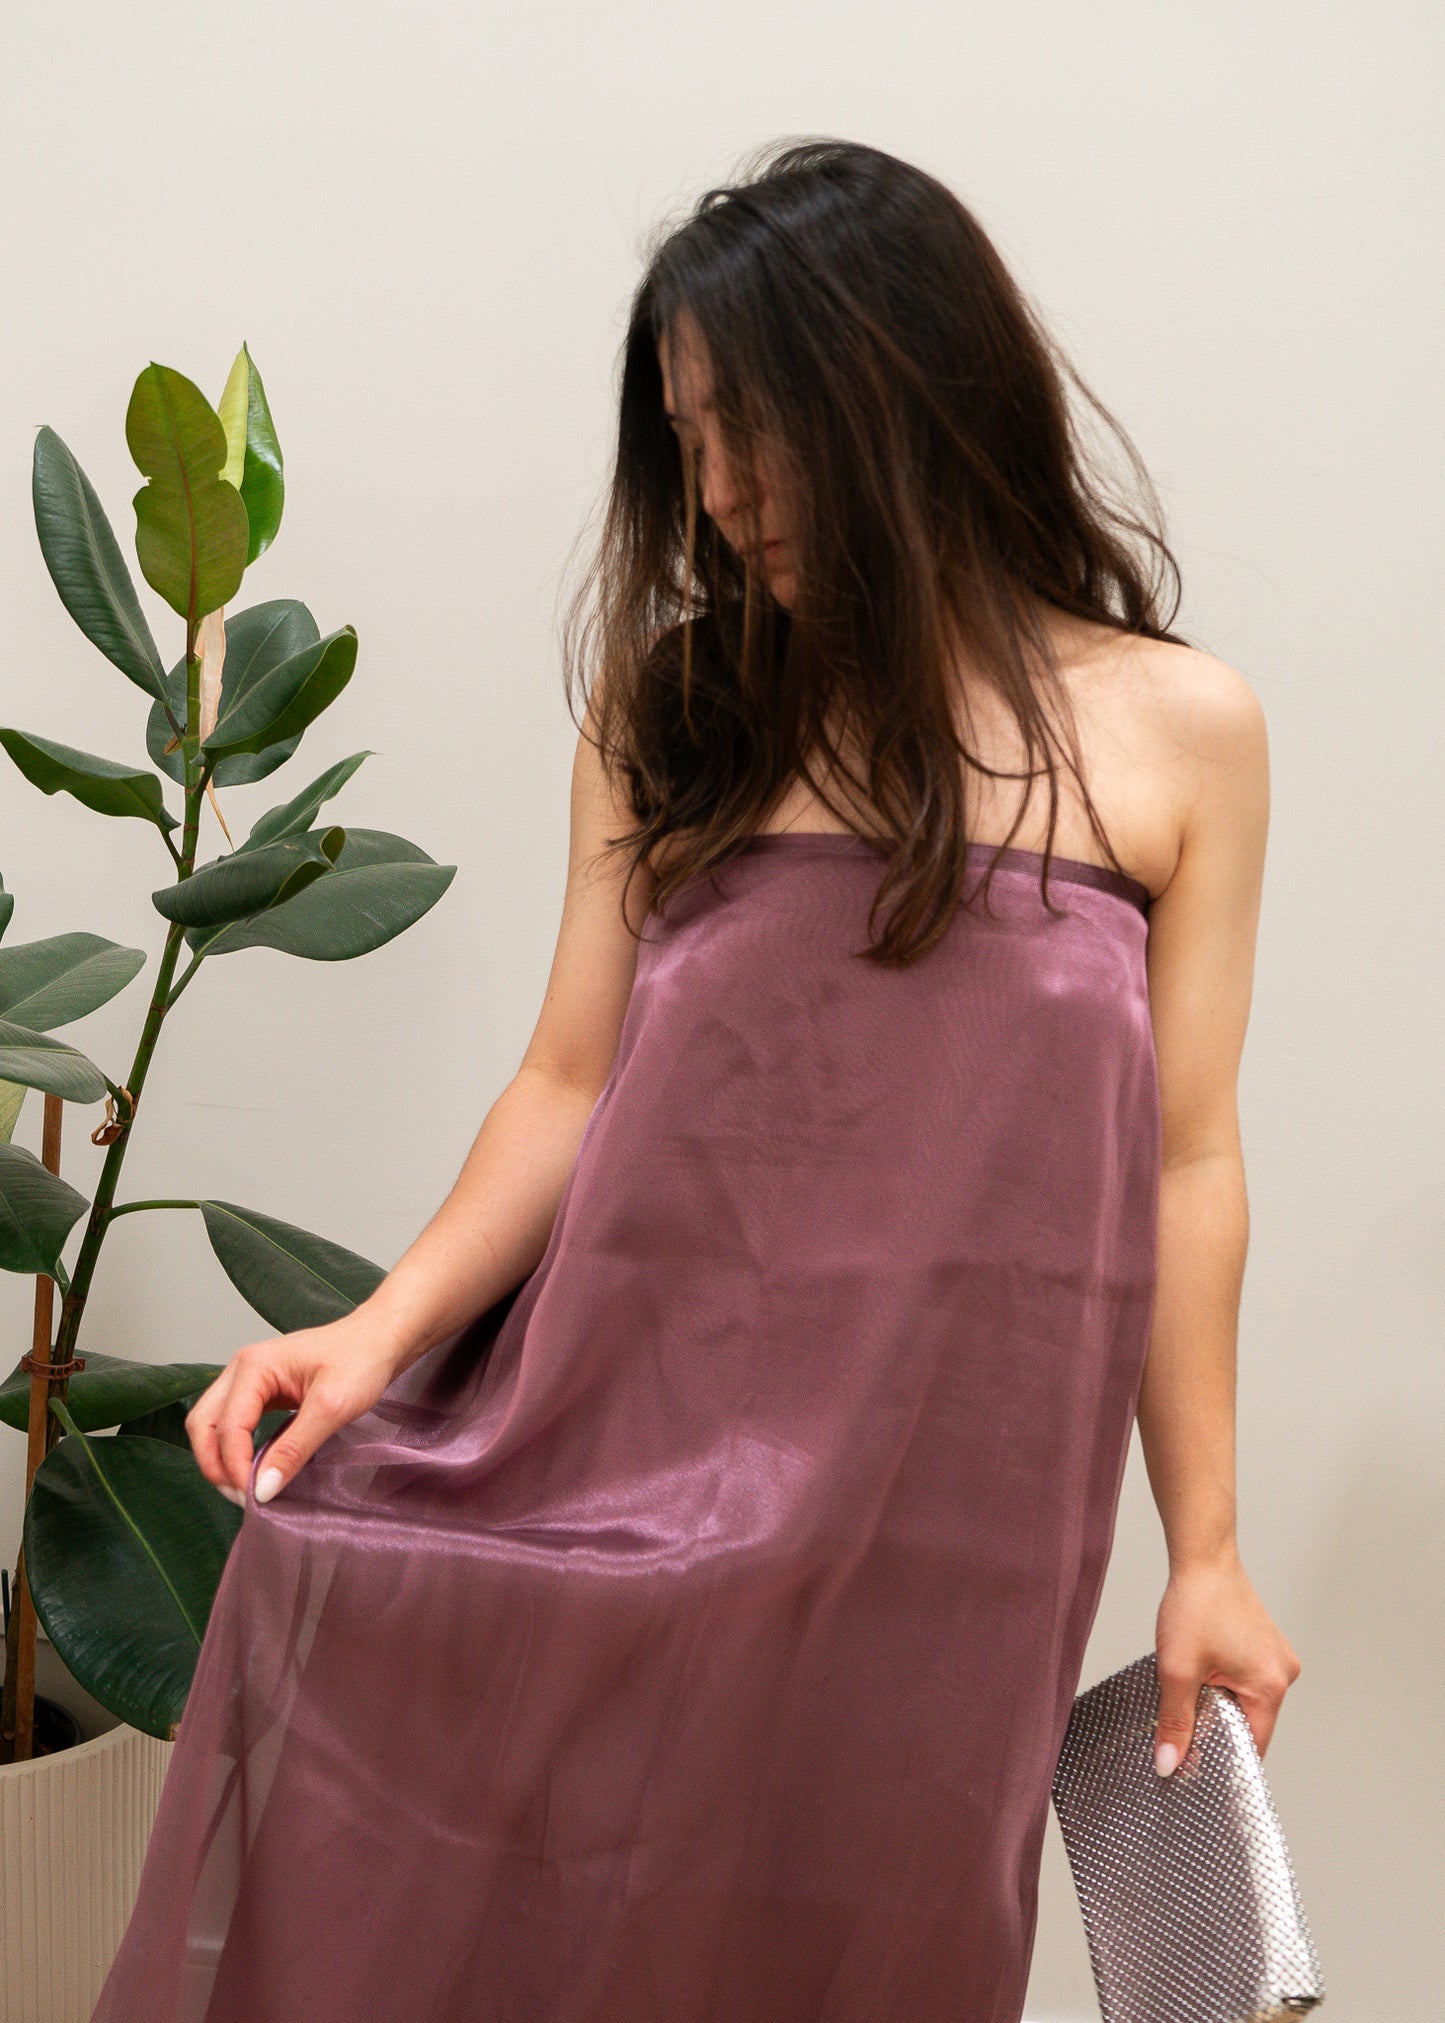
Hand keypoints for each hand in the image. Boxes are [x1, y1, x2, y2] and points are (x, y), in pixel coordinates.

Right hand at [186, 1310, 407, 1506]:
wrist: (381, 1339)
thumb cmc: (361, 1360)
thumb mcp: (331, 1407)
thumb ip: (294, 1448)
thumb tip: (262, 1489)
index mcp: (253, 1366)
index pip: (227, 1427)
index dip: (235, 1467)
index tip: (255, 1498)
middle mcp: (242, 1369)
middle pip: (203, 1425)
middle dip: (215, 1465)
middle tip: (242, 1498)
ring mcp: (248, 1379)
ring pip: (213, 1425)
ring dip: (220, 1458)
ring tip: (245, 1489)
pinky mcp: (261, 1391)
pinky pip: (233, 1423)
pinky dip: (235, 1449)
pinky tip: (254, 1468)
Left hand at [1153, 1551, 1300, 1775]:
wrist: (1202, 1558)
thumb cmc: (1196, 1604)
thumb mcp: (1177, 1671)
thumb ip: (1175, 1722)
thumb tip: (1169, 1764)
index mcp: (1271, 1685)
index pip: (1251, 1746)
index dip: (1220, 1760)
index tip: (1194, 1770)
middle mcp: (1283, 1673)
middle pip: (1247, 1724)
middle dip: (1214, 1726)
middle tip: (1182, 1722)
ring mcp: (1276, 1658)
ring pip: (1244, 1701)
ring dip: (1216, 1701)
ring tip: (1191, 1683)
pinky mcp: (1265, 1646)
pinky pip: (1244, 1680)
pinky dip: (1222, 1683)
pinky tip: (1200, 1668)